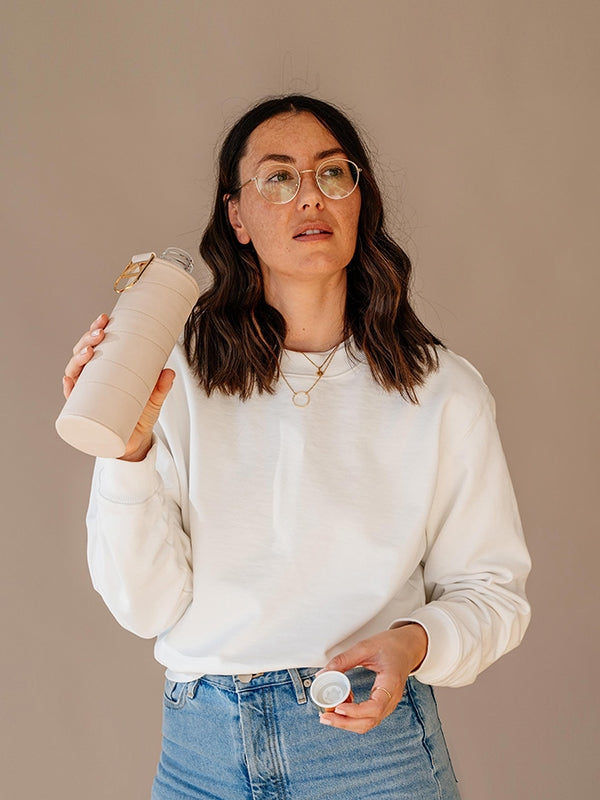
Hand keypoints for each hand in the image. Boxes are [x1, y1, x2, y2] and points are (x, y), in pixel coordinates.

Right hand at [62, 313, 174, 461]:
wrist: (135, 442)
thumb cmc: (141, 414)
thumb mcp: (155, 399)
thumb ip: (162, 387)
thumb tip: (169, 372)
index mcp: (107, 369)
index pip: (96, 344)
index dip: (96, 329)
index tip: (105, 318)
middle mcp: (93, 379)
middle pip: (83, 353)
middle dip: (87, 340)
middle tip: (99, 334)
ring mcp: (87, 394)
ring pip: (75, 372)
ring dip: (77, 359)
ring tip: (89, 352)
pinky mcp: (86, 412)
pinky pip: (72, 400)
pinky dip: (69, 389)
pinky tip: (70, 381)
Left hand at [318, 623, 427, 734]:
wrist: (408, 646)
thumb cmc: (391, 645)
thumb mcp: (365, 647)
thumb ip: (343, 660)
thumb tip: (323, 674)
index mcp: (391, 683)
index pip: (376, 707)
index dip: (356, 711)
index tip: (338, 708)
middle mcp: (392, 698)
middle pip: (370, 721)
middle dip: (345, 723)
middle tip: (325, 717)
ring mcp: (389, 703)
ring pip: (368, 723)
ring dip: (347, 723)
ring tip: (329, 715)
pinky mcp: (383, 704)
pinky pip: (368, 717)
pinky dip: (353, 716)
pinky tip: (341, 706)